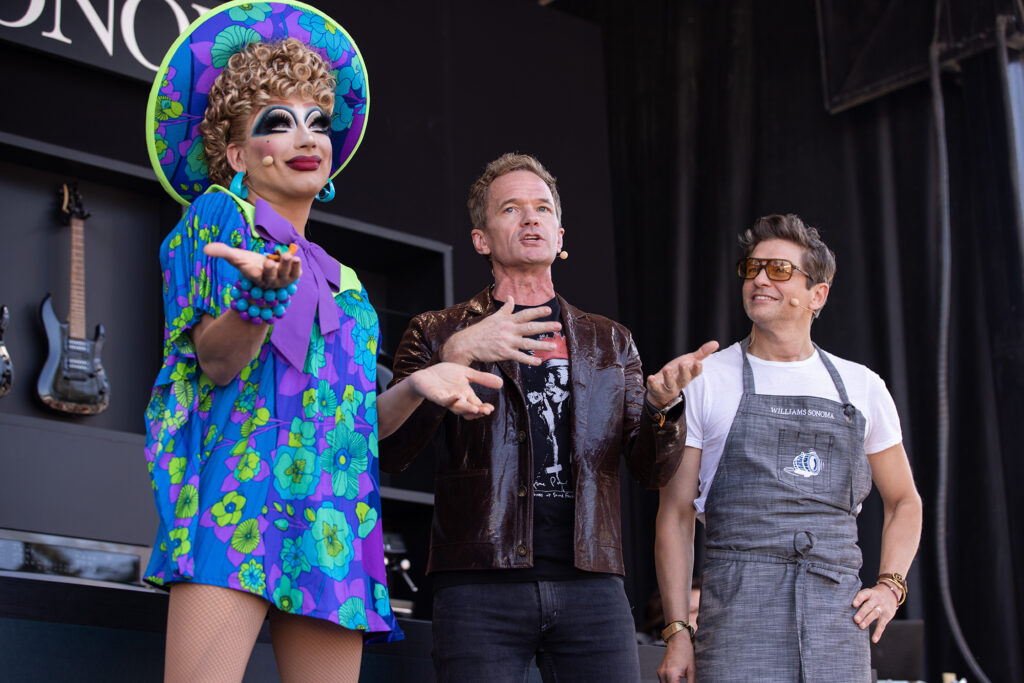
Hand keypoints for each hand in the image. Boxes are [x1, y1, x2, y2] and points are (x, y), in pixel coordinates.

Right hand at [203, 242, 300, 289]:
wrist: (268, 270)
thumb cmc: (250, 264)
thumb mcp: (237, 257)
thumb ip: (222, 252)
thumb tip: (205, 249)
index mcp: (254, 277)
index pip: (253, 276)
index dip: (252, 273)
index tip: (250, 269)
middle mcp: (269, 281)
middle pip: (270, 278)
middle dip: (269, 270)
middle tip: (268, 262)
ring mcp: (282, 280)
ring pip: (285, 275)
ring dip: (286, 265)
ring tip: (288, 255)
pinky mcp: (293, 276)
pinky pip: (296, 273)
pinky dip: (296, 266)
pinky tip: (296, 257)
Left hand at [406, 362, 503, 417]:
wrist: (425, 375)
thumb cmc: (445, 375)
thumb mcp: (467, 374)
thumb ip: (482, 378)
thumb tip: (501, 383)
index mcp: (466, 395)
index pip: (477, 405)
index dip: (483, 409)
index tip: (491, 408)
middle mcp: (458, 399)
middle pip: (469, 410)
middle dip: (477, 412)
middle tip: (486, 411)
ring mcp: (447, 399)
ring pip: (458, 408)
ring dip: (466, 409)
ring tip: (475, 409)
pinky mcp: (436, 396)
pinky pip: (444, 401)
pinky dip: (450, 399)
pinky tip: (457, 396)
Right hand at [440, 297, 561, 365]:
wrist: (467, 343)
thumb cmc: (481, 331)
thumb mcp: (493, 317)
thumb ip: (505, 309)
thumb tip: (511, 298)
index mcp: (507, 320)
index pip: (525, 314)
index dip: (537, 312)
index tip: (549, 309)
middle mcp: (508, 329)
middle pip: (530, 327)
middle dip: (545, 326)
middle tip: (558, 326)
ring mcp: (506, 341)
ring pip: (527, 343)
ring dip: (541, 345)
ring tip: (553, 346)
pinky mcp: (503, 353)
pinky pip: (519, 357)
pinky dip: (529, 360)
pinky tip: (538, 362)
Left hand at [646, 340, 718, 408]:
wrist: (661, 388)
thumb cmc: (677, 372)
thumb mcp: (688, 361)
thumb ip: (701, 354)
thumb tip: (716, 343)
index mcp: (688, 375)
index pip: (695, 373)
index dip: (696, 369)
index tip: (698, 363)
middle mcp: (679, 383)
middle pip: (684, 380)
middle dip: (684, 372)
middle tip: (683, 363)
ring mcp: (668, 388)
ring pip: (670, 385)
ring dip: (668, 377)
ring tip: (666, 369)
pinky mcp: (657, 390)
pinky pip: (655, 389)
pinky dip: (653, 384)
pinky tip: (651, 377)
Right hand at [657, 633, 695, 682]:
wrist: (678, 640)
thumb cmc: (685, 652)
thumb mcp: (691, 671)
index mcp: (671, 674)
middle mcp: (663, 674)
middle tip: (683, 682)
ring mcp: (660, 673)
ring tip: (679, 681)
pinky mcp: (660, 671)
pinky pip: (663, 682)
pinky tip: (675, 682)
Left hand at [852, 583, 897, 642]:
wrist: (891, 594)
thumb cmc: (873, 596)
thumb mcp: (868, 593)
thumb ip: (859, 599)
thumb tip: (844, 609)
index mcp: (870, 593)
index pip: (864, 594)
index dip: (859, 599)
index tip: (853, 604)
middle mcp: (876, 600)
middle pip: (869, 606)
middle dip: (862, 613)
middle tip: (855, 619)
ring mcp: (882, 608)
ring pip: (874, 614)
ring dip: (867, 621)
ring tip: (860, 626)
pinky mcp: (887, 616)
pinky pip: (882, 625)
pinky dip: (878, 633)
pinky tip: (874, 639)